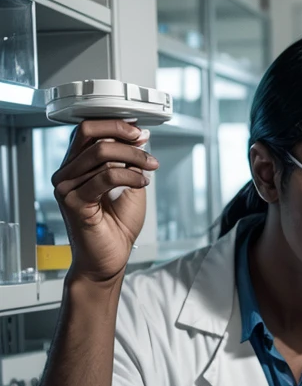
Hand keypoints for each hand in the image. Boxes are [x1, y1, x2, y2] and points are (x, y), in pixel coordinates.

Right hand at [53, 120, 158, 283]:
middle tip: (147, 148)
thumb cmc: (117, 228)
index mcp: (76, 166)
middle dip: (125, 137)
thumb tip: (139, 137)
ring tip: (150, 168)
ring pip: (102, 154)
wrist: (110, 259)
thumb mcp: (129, 186)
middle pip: (93, 136)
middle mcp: (66, 173)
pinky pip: (105, 177)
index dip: (115, 125)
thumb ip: (130, 162)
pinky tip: (142, 182)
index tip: (140, 132)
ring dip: (134, 158)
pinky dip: (129, 176)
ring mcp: (66, 187)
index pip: (87, 131)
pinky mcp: (74, 201)